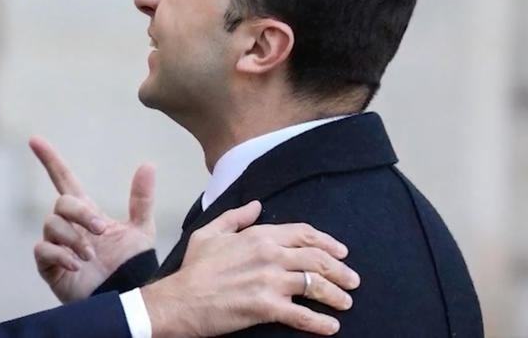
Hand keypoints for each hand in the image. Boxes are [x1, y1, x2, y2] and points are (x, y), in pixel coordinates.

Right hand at [30, 136, 155, 302]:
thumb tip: (148, 165)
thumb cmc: (130, 266)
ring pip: (51, 224)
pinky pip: (43, 250)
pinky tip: (77, 265)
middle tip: (100, 230)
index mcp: (86, 213)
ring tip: (91, 256)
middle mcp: (68, 226)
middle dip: (80, 213)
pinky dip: (61, 255)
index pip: (64, 179)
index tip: (35, 140)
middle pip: (61, 202)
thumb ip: (141, 199)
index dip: (50, 160)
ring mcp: (57, 245)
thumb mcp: (141, 230)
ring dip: (74, 237)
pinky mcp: (49, 266)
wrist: (126, 296)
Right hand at [142, 201, 359, 336]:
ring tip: (346, 303)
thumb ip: (236, 217)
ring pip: (315, 285)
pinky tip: (331, 326)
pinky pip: (302, 315)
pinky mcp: (267, 308)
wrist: (179, 300)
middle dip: (340, 270)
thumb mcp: (209, 233)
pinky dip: (320, 322)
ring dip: (336, 295)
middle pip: (317, 259)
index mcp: (258, 236)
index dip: (327, 242)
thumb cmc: (193, 268)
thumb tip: (257, 205)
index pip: (303, 234)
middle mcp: (269, 255)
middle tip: (352, 280)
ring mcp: (270, 281)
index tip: (340, 252)